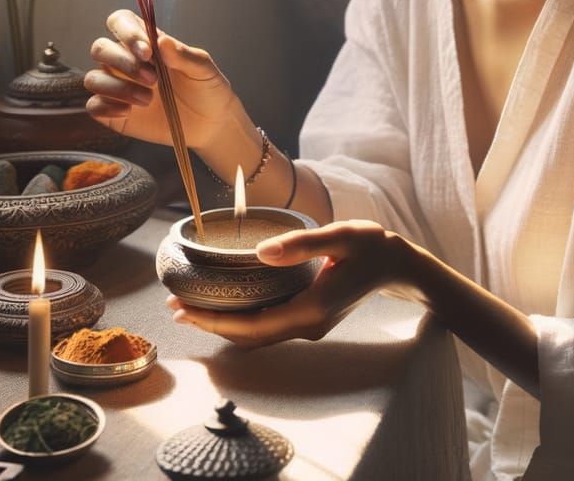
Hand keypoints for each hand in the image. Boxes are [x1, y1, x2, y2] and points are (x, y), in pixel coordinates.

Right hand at [84, 9, 238, 150]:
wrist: (210, 123)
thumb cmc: (206, 89)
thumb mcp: (203, 69)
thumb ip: (184, 55)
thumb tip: (162, 41)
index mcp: (146, 43)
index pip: (120, 22)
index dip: (126, 32)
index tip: (147, 51)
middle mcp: (126, 61)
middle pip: (100, 48)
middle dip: (123, 62)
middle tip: (153, 79)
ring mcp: (117, 86)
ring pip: (93, 78)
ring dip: (118, 88)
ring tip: (148, 99)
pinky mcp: (113, 112)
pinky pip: (93, 106)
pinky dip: (106, 108)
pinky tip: (129, 112)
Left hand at [166, 220, 415, 347]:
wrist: (400, 266)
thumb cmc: (372, 247)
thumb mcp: (340, 237)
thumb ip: (301, 244)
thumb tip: (261, 253)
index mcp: (310, 310)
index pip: (251, 326)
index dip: (213, 321)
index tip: (181, 309)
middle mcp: (306, 325)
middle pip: (248, 336)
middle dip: (210, 324)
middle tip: (173, 306)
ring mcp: (309, 325)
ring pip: (257, 334)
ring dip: (224, 322)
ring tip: (191, 304)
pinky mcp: (310, 318)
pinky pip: (268, 325)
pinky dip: (242, 318)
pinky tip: (227, 301)